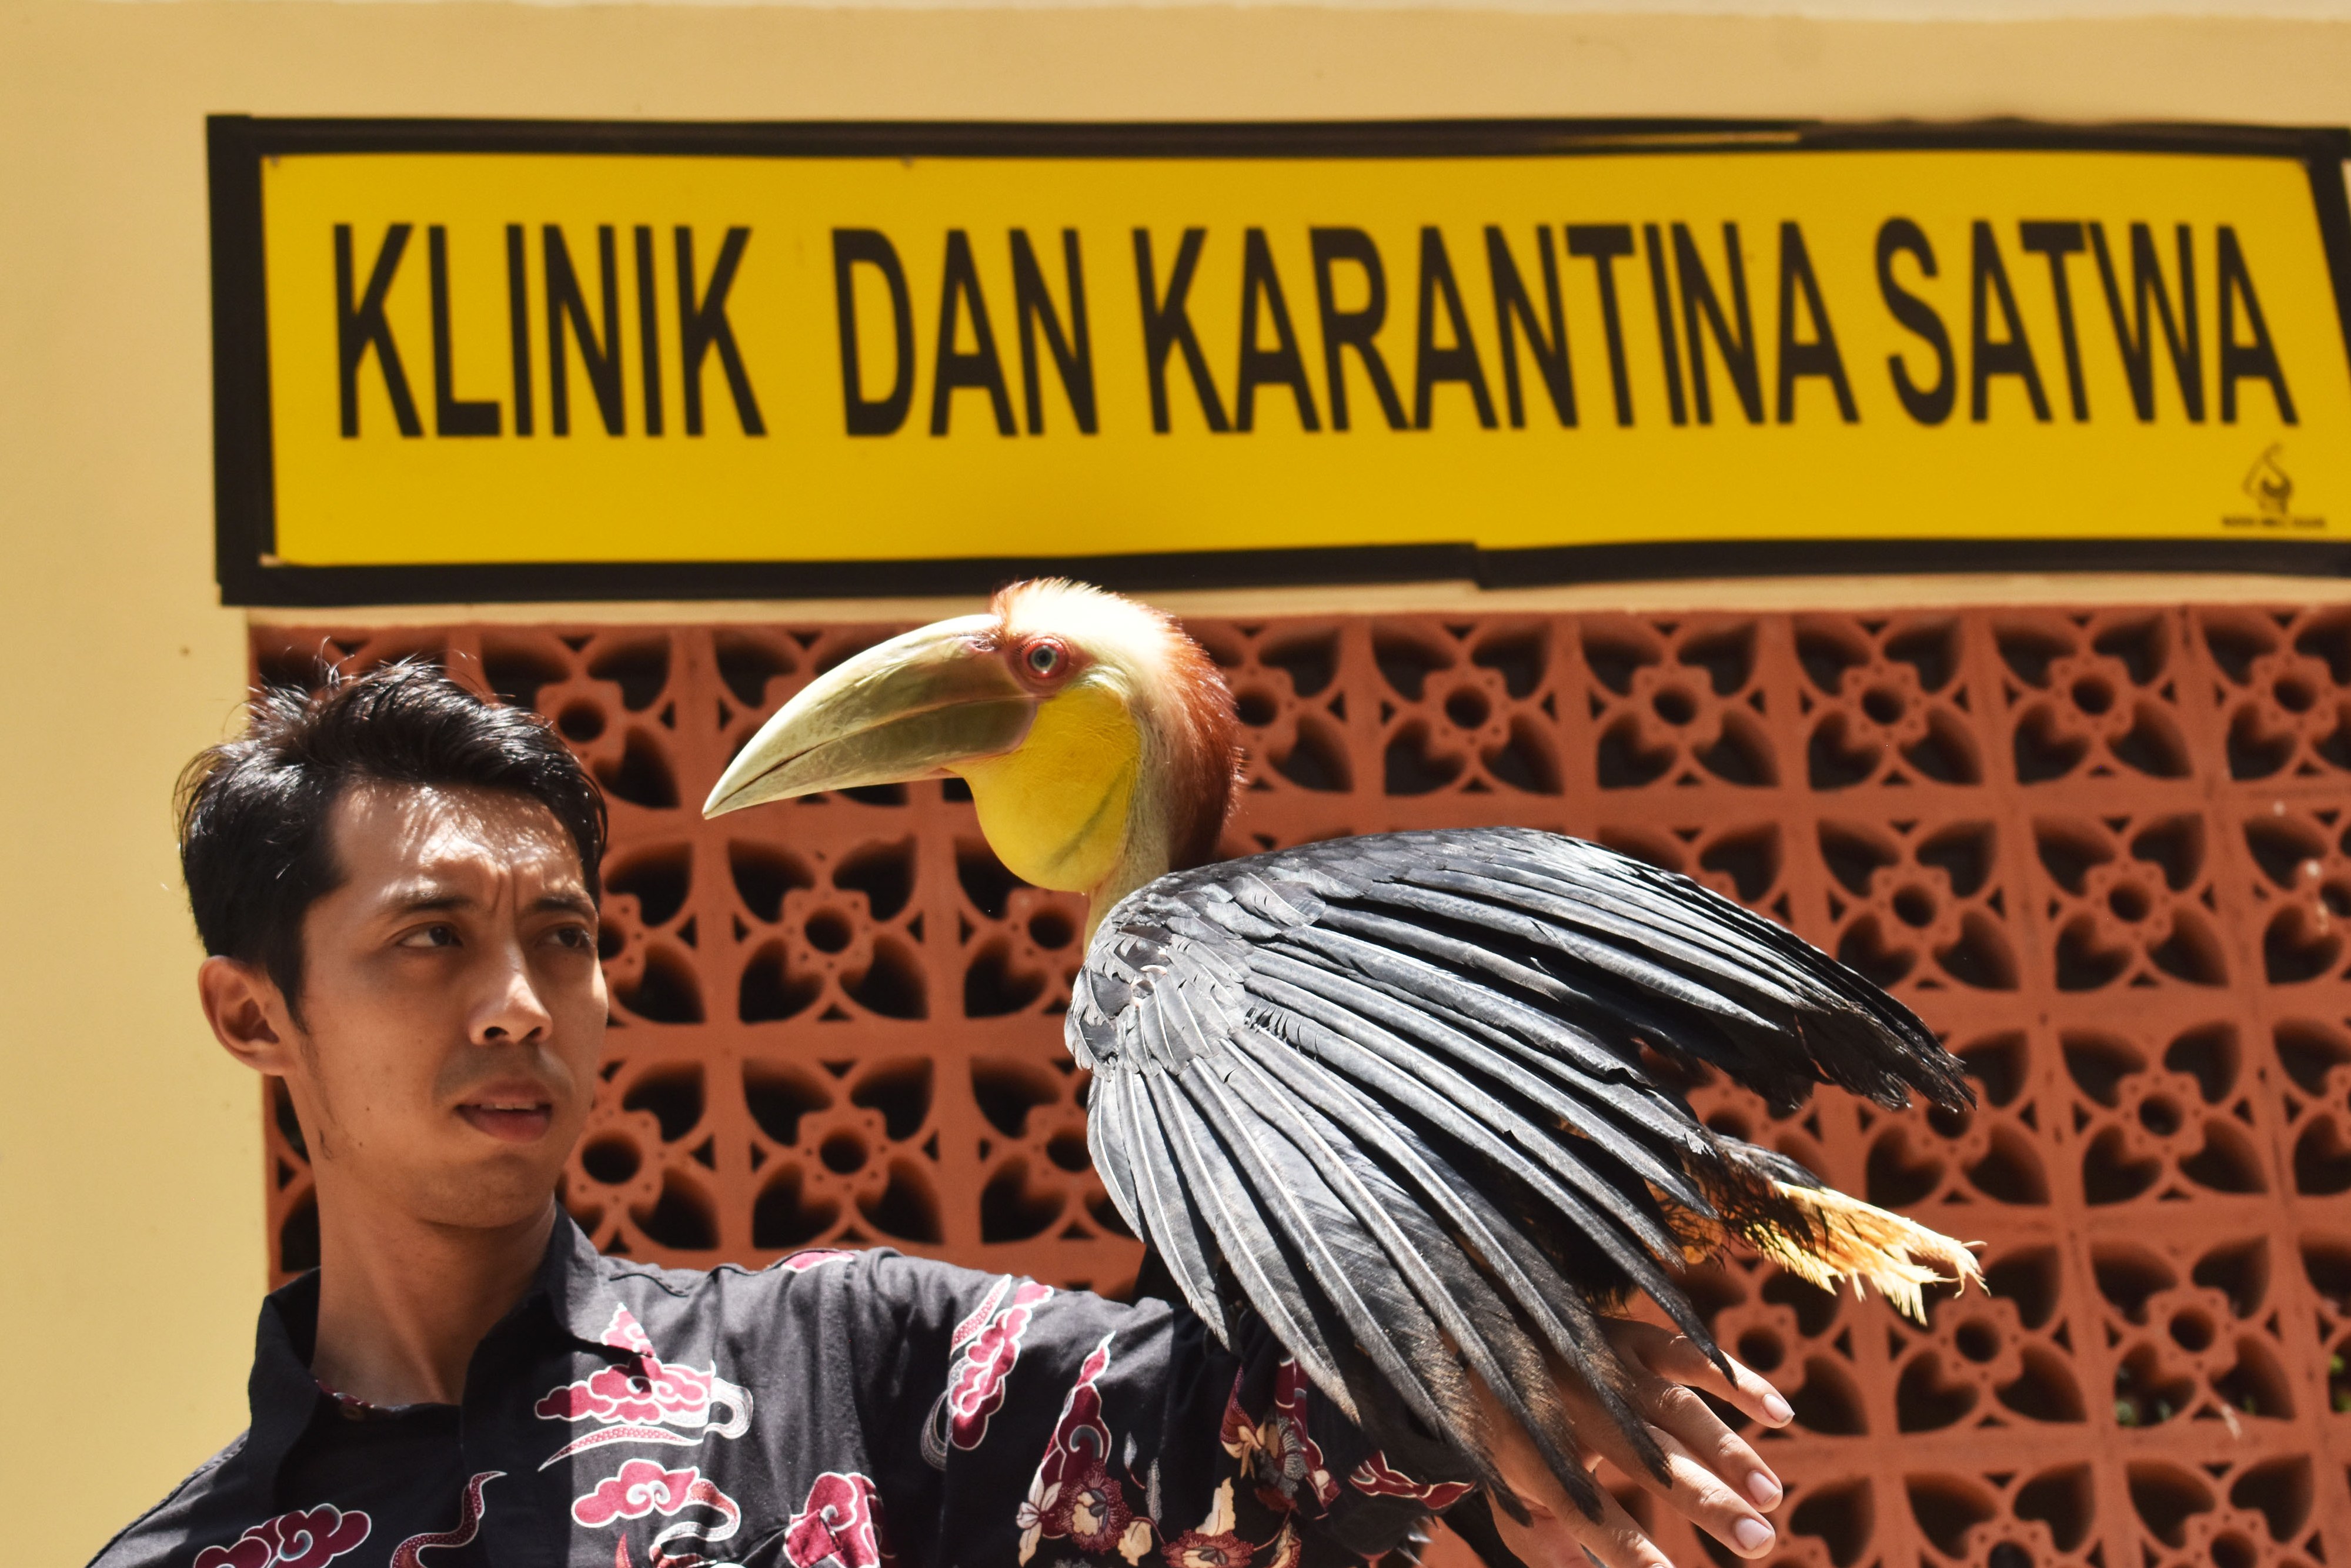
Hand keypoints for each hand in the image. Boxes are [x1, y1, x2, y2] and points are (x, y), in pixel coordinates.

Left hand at [1475, 1318, 1793, 1567]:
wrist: (1481, 1334)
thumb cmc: (1507, 1436)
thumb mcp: (1510, 1497)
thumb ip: (1546, 1548)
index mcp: (1536, 1451)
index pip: (1589, 1509)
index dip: (1630, 1549)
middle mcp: (1573, 1403)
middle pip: (1647, 1457)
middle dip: (1705, 1499)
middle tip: (1758, 1542)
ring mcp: (1606, 1364)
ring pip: (1677, 1408)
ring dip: (1729, 1450)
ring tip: (1770, 1496)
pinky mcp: (1632, 1336)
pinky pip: (1689, 1353)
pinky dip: (1736, 1380)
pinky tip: (1778, 1414)